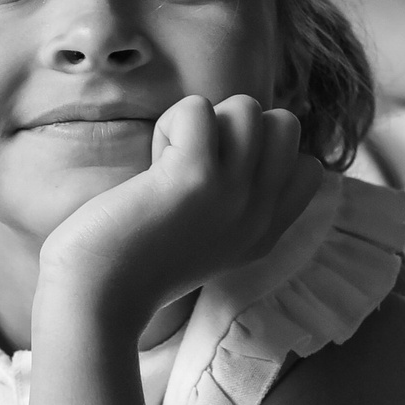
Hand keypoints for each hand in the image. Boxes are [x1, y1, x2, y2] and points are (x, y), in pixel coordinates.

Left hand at [38, 95, 322, 340]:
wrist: (96, 297)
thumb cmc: (135, 263)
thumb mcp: (210, 242)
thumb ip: (235, 207)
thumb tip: (238, 143)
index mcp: (265, 233)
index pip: (308, 168)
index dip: (263, 153)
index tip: (218, 179)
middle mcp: (259, 214)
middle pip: (285, 125)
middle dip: (236, 125)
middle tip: (193, 163)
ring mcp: (233, 194)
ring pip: (247, 108)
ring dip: (201, 121)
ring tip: (170, 162)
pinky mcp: (194, 176)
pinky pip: (198, 108)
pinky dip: (171, 123)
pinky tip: (152, 165)